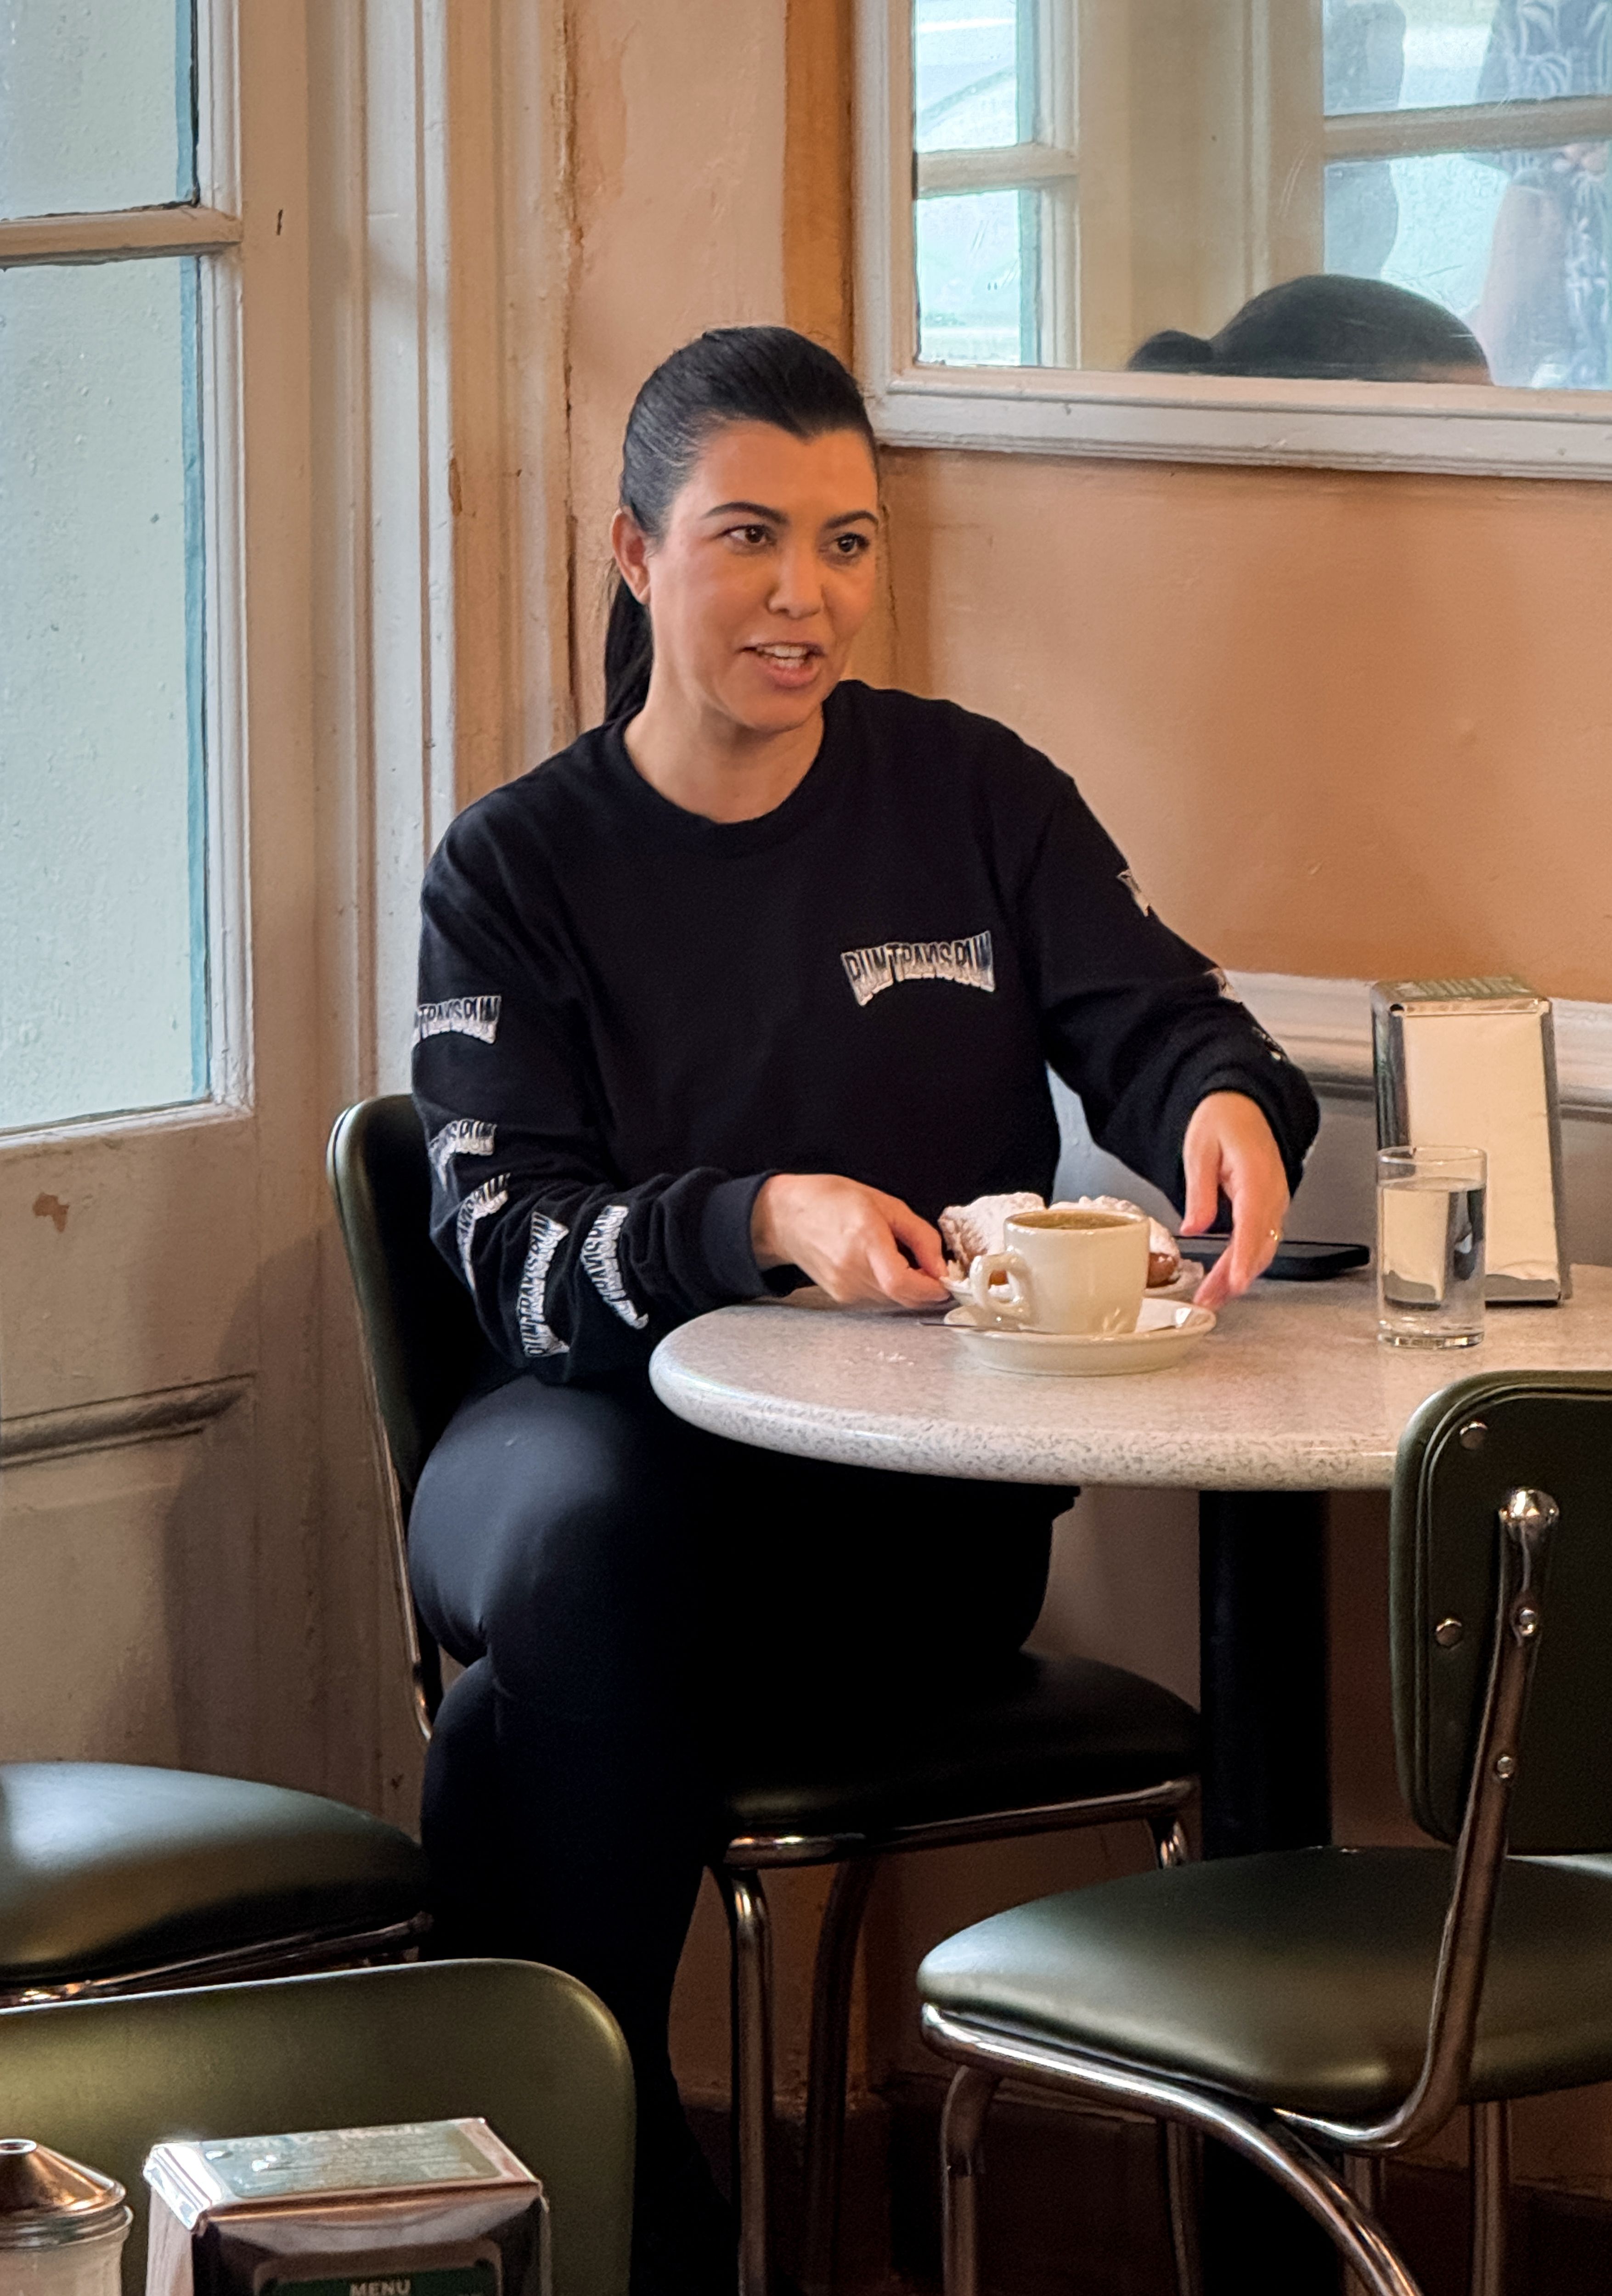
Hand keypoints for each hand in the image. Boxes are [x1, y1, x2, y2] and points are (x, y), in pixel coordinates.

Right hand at [752, 1173, 950, 1307]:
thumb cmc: (833, 1201)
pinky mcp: (841, 1298)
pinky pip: (878, 1300)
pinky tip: (881, 1265)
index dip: (930, 1288)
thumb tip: (942, 1267)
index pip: (901, 1283)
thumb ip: (921, 1236)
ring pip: (893, 1301)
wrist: (786, 1216)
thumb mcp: (887, 1205)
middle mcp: (852, 1269)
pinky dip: (890, 1287)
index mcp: (864, 1239)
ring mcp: (844, 1287)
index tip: (946, 1281)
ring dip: (907, 1288)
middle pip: (903, 1297)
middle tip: (930, 1267)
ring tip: (900, 1259)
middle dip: (925, 1287)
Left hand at [1179, 1092, 1289, 1310]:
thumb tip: (1194, 1226)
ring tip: (1212, 1297)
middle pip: (1259, 1243)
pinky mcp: (1268, 1208)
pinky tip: (1226, 1279)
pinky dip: (1244, 1262)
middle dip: (1236, 1276)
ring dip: (1239, 1275)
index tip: (1237, 1279)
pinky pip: (1260, 1240)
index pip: (1254, 1222)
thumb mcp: (1199, 1148)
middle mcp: (1273, 1191)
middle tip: (1209, 1299)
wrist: (1241, 1104)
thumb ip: (1199, 1190)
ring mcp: (1274, 1201)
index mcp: (1257, 1174)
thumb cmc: (1223, 1119)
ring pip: (1262, 1247)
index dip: (1245, 1255)